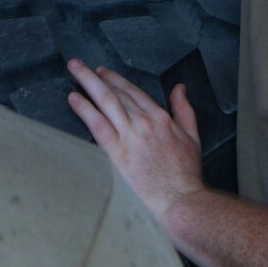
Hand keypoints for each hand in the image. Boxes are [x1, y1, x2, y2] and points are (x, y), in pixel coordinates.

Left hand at [66, 59, 206, 227]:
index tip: (103, 73)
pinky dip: (85, 110)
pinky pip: (98, 126)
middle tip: (80, 65)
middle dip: (96, 76)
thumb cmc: (186, 175)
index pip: (133, 92)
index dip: (116, 80)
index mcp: (160, 118)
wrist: (181, 201)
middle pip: (116, 93)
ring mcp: (130, 137)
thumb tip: (180, 88)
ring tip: (74, 70)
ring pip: (106, 101)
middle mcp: (144, 123)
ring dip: (88, 83)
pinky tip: (74, 99)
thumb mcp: (193, 136)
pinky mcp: (118, 154)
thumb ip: (184, 109)